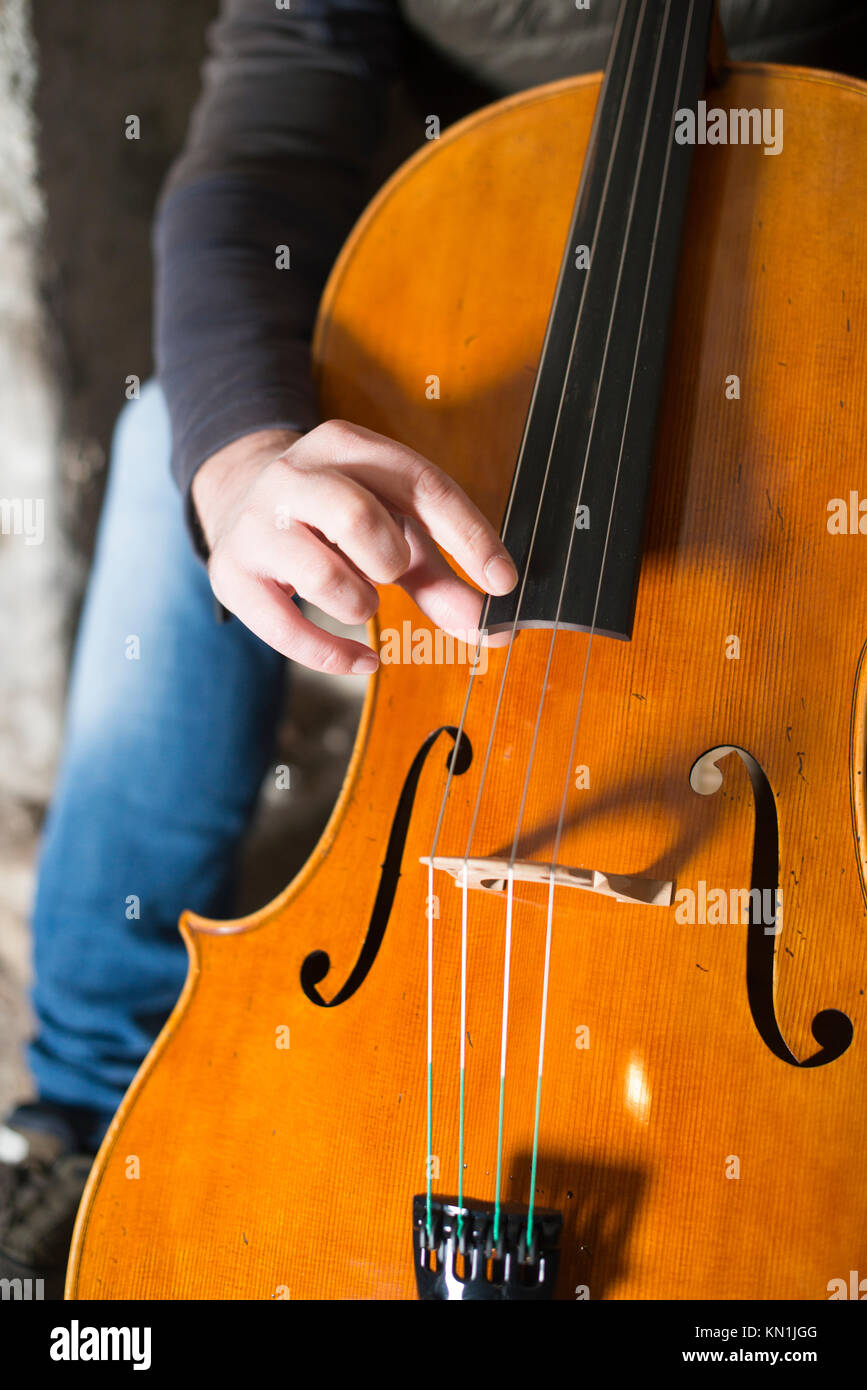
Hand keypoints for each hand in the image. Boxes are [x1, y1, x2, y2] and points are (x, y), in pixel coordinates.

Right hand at [191, 419, 517, 674]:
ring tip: (360, 599)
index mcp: (347, 446)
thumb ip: (444, 578)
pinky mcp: (231, 573)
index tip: (503, 582)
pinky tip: (361, 662)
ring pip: (320, 575)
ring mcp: (257, 523)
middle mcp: (295, 474)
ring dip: (359, 603)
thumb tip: (497, 631)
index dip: (468, 536)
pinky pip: (285, 628)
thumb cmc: (337, 520)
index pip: (420, 485)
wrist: (241, 499)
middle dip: (390, 561)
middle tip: (390, 573)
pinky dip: (333, 656)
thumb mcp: (394, 530)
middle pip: (357, 517)